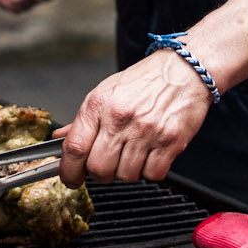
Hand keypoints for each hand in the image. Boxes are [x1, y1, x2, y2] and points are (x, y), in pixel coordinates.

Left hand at [58, 50, 214, 186]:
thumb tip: (61, 138)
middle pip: (99, 168)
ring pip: (126, 176)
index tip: (71, 178)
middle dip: (101, 174)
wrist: (185, 69)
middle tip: (109, 164)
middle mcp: (121, 118)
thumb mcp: (107, 91)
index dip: (69, 171)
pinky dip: (150, 171)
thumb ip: (84, 120)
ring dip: (128, 172)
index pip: (75, 147)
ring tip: (135, 153)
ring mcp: (146, 131)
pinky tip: (151, 155)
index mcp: (100, 104)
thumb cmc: (146, 80)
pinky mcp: (170, 142)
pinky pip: (152, 175)